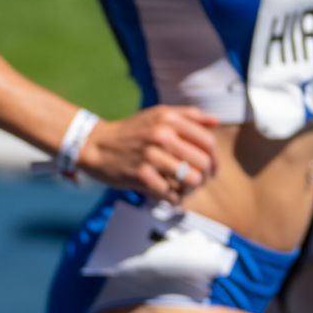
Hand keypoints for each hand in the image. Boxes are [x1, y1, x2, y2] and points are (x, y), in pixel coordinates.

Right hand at [77, 105, 220, 201]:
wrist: (96, 145)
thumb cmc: (132, 131)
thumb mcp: (158, 114)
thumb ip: (188, 115)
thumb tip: (216, 122)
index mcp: (169, 119)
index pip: (208, 142)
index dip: (214, 158)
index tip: (211, 167)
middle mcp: (162, 135)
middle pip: (203, 163)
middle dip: (205, 176)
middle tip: (198, 181)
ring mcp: (151, 156)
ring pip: (191, 180)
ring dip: (191, 188)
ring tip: (185, 188)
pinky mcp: (141, 176)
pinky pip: (171, 194)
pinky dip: (174, 198)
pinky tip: (169, 194)